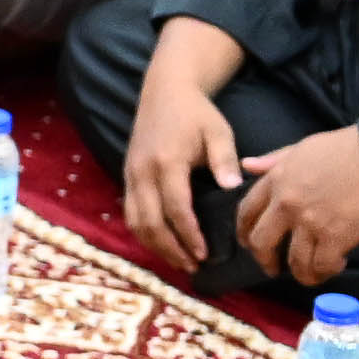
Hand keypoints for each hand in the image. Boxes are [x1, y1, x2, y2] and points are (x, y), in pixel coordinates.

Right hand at [118, 72, 246, 274]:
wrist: (164, 91)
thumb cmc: (196, 113)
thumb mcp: (218, 131)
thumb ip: (224, 159)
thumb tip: (231, 188)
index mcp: (167, 161)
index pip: (176, 208)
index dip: (189, 235)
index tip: (205, 254)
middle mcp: (143, 172)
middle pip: (151, 222)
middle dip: (171, 249)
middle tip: (194, 266)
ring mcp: (131, 175)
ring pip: (136, 221)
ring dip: (155, 246)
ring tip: (179, 260)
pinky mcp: (126, 176)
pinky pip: (130, 212)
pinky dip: (144, 233)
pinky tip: (162, 243)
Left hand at [232, 124, 358, 288]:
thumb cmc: (343, 148)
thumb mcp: (300, 148)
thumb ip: (272, 161)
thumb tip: (246, 165)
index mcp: (276, 181)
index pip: (246, 212)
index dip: (243, 232)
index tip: (248, 242)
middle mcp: (287, 204)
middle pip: (261, 243)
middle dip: (264, 260)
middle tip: (273, 268)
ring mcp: (310, 223)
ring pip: (294, 262)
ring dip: (300, 273)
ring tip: (308, 273)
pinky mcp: (336, 237)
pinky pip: (322, 265)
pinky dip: (326, 271)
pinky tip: (335, 265)